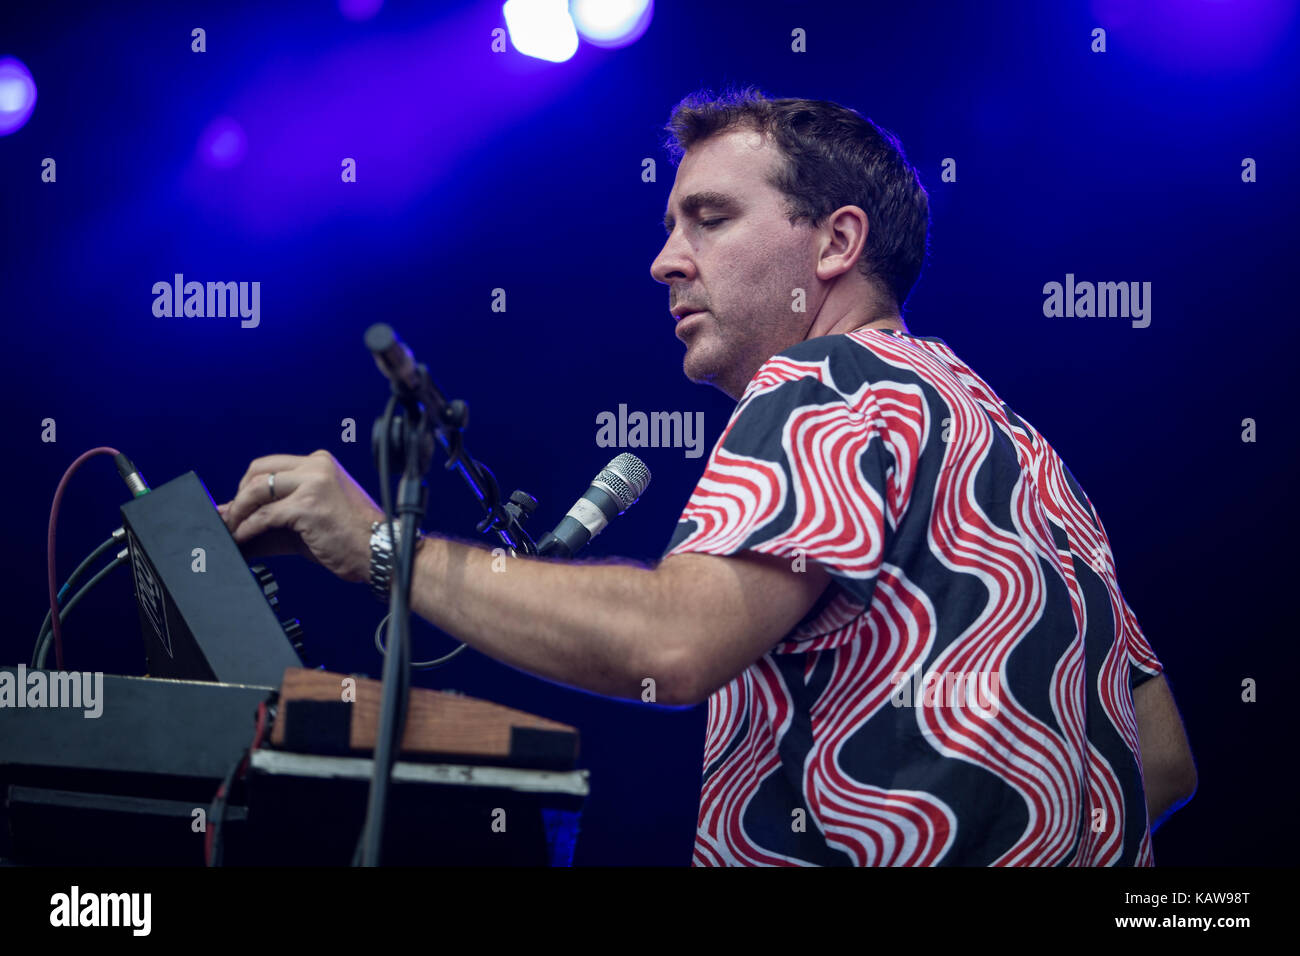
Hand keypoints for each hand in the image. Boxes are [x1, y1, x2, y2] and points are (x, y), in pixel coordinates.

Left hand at [217, 450, 384, 583]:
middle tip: (232, 518)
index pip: (270, 465)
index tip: (240, 506)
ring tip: (233, 530)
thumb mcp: (308, 518)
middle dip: (239, 496)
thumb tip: (232, 516)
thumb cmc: (350, 537)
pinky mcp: (307, 506)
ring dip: (238, 512)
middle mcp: (316, 466)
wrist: (379, 552)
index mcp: (320, 463)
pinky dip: (247, 528)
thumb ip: (273, 515)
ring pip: (256, 490)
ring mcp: (312, 484)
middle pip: (258, 471)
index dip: (248, 486)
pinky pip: (264, 515)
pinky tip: (243, 538)